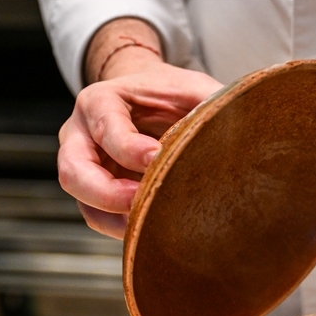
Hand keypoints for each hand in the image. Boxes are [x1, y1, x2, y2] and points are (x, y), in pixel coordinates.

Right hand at [57, 19, 222, 237]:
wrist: (152, 103)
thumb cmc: (170, 96)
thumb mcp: (192, 88)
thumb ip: (210, 101)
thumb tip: (241, 126)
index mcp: (100, 101)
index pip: (106, 129)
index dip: (131, 149)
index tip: (160, 159)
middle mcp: (80, 135)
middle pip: (74, 172)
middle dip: (109, 194)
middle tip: (144, 201)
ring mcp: (84, 167)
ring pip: (84, 202)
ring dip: (117, 218)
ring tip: (153, 220)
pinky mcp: (95, 193)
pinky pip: (99, 218)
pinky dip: (122, 228)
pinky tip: (152, 225)